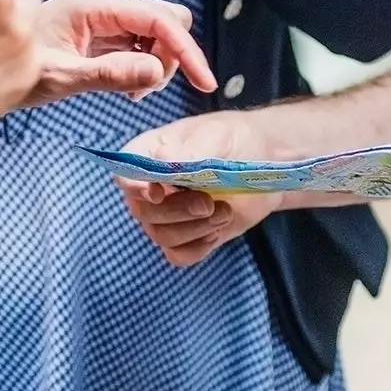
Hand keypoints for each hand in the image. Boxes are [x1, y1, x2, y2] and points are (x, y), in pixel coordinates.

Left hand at [28, 0, 216, 105]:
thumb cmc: (15, 71)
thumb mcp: (61, 79)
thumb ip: (109, 74)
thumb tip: (156, 72)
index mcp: (93, 5)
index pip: (157, 18)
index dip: (185, 50)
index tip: (204, 82)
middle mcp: (103, 2)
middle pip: (165, 18)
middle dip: (170, 55)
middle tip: (145, 89)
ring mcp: (104, 14)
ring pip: (156, 31)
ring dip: (157, 62)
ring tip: (131, 90)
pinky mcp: (103, 28)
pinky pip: (140, 41)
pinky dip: (144, 63)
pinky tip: (127, 83)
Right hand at [118, 112, 281, 266]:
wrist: (266, 161)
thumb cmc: (236, 139)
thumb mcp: (218, 135)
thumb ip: (192, 150)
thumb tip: (163, 160)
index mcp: (149, 153)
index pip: (124, 174)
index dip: (136, 187)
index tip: (160, 193)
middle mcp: (151, 186)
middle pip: (143, 211)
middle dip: (177, 211)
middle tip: (208, 203)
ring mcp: (167, 214)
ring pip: (162, 236)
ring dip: (195, 229)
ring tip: (224, 212)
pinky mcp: (187, 235)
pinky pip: (178, 255)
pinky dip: (198, 247)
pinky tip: (217, 230)